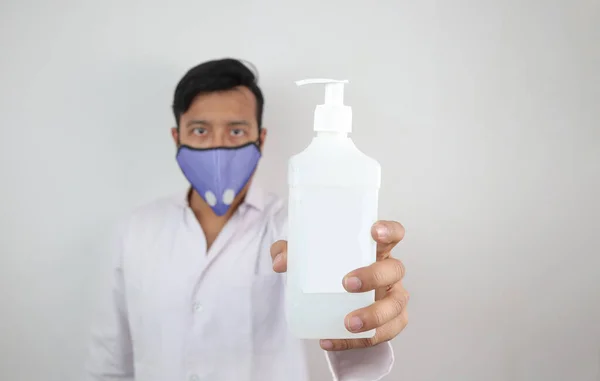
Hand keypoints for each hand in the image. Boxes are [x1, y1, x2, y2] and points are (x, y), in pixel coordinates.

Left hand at [270, 220, 407, 350]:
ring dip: (374, 315)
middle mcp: (389, 272)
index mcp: (375, 250)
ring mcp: (393, 297)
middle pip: (395, 269)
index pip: (393, 233)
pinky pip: (382, 334)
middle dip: (373, 276)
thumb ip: (291, 253)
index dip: (389, 230)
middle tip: (347, 283)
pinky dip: (357, 341)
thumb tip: (280, 262)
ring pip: (396, 305)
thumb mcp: (308, 258)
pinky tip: (331, 340)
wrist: (334, 303)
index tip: (374, 232)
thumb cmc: (329, 271)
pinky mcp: (391, 323)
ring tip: (348, 323)